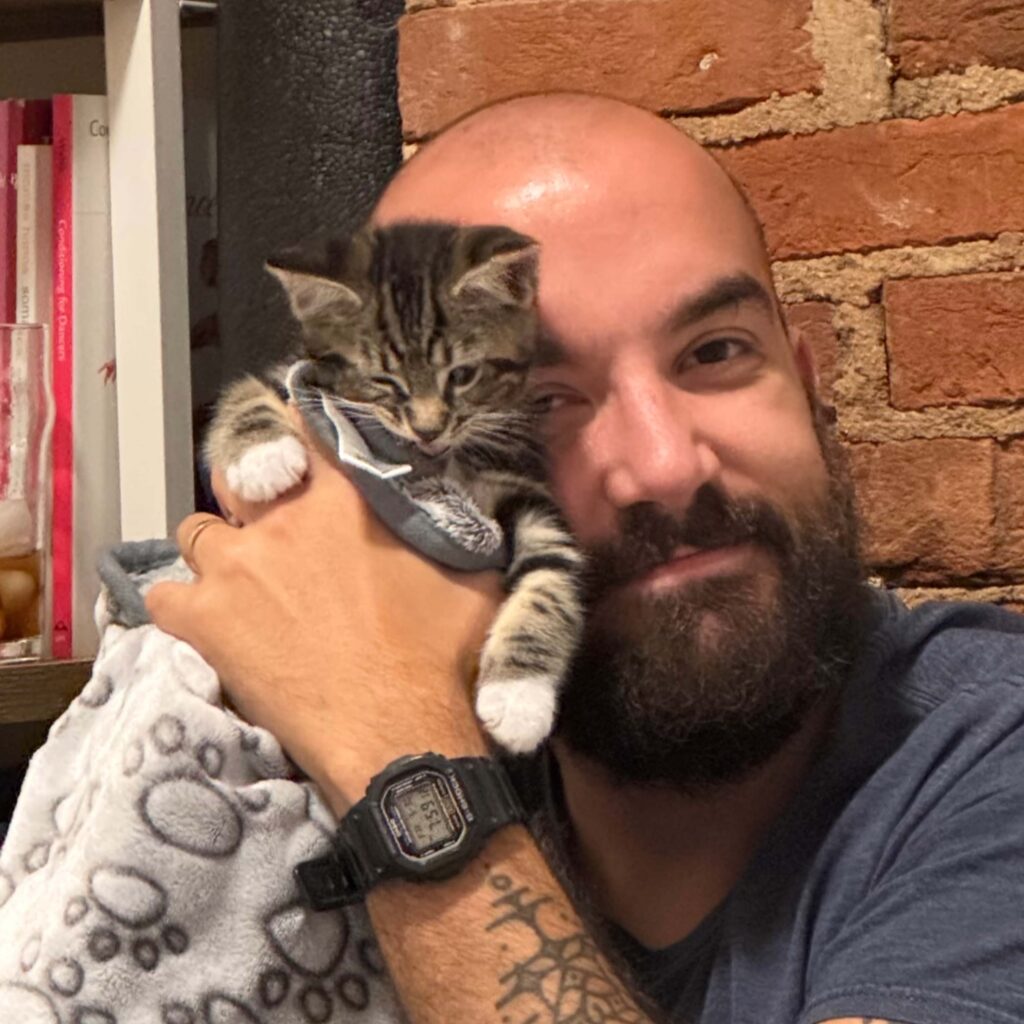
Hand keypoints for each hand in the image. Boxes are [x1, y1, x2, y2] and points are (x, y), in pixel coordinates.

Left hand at [145, 415, 501, 808]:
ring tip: (234, 578)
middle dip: (246, 490)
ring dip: (214, 549)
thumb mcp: (470, 580)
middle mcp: (283, 521)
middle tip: (263, 519)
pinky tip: (200, 620)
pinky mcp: (205, 620)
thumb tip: (451, 514)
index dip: (297, 432)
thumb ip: (448, 533)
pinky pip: (162, 597)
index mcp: (346, 502)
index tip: (292, 438)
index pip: (309, 436)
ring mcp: (236, 567)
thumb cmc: (438, 657)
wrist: (394, 730)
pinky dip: (178, 605)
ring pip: (196, 531)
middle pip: (238, 475)